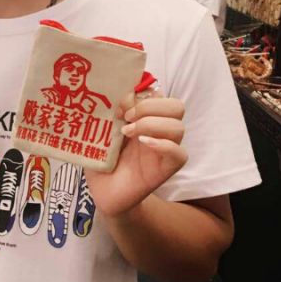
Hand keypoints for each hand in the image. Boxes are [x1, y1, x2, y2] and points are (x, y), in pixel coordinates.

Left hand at [85, 89, 186, 217]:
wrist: (102, 190)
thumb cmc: (100, 156)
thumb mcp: (101, 128)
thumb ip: (111, 109)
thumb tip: (122, 93)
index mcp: (144, 116)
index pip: (158, 92)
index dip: (141, 91)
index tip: (119, 100)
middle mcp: (158, 130)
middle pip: (176, 106)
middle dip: (150, 106)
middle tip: (126, 116)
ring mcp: (165, 149)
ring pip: (179, 127)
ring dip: (152, 124)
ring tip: (127, 132)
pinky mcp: (167, 169)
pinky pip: (180, 153)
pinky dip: (163, 145)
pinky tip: (143, 144)